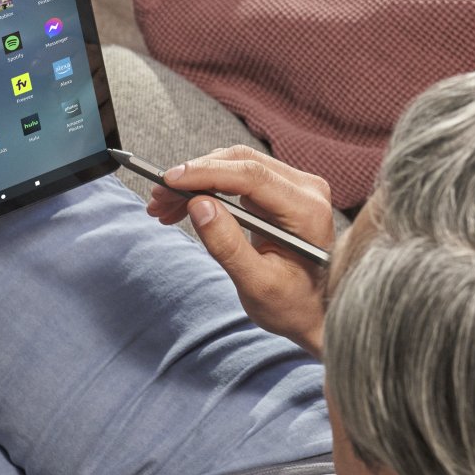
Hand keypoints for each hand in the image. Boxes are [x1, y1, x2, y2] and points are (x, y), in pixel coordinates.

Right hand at [147, 146, 333, 355]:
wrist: (316, 312)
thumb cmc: (293, 305)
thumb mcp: (257, 285)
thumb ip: (228, 245)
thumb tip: (198, 205)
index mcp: (307, 211)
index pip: (251, 175)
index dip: (205, 173)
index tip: (168, 181)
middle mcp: (306, 189)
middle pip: (241, 162)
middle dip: (194, 176)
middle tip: (158, 199)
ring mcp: (294, 187)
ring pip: (235, 166)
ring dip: (197, 181)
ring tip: (164, 207)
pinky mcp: (280, 191)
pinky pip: (238, 178)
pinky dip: (208, 189)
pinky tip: (183, 207)